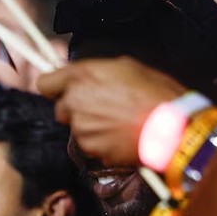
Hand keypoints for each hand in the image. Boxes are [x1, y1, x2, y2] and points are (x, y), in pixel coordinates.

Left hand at [36, 57, 185, 164]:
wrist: (172, 129)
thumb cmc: (155, 94)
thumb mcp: (126, 66)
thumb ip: (95, 71)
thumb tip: (84, 77)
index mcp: (80, 77)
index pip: (44, 84)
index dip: (56, 87)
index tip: (66, 89)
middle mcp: (74, 102)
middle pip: (61, 107)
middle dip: (76, 108)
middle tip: (103, 106)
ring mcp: (80, 128)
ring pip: (76, 127)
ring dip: (91, 126)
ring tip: (118, 122)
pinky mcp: (89, 148)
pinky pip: (89, 144)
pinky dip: (101, 142)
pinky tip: (120, 135)